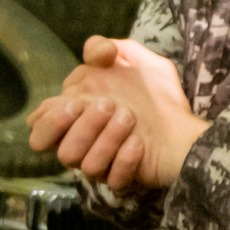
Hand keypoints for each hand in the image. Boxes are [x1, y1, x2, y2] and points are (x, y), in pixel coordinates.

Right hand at [26, 37, 207, 192]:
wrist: (189, 127)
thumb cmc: (159, 99)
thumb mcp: (141, 63)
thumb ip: (112, 50)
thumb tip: (94, 51)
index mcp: (76, 118)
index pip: (39, 126)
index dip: (51, 118)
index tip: (76, 101)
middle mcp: (82, 143)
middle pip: (55, 150)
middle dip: (78, 127)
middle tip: (107, 106)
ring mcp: (99, 164)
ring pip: (81, 165)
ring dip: (105, 139)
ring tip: (130, 118)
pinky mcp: (119, 179)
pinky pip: (111, 178)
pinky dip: (125, 159)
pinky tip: (140, 143)